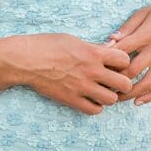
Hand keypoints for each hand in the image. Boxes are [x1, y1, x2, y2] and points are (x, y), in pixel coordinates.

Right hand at [10, 32, 133, 114]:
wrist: (26, 60)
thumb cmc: (48, 45)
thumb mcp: (74, 39)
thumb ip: (94, 47)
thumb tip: (110, 48)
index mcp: (93, 53)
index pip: (125, 60)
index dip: (123, 62)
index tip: (116, 64)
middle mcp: (91, 71)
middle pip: (124, 83)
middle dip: (123, 82)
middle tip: (115, 81)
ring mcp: (82, 87)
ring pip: (112, 99)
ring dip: (110, 96)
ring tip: (102, 91)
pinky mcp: (72, 100)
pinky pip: (94, 110)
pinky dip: (96, 106)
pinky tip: (90, 99)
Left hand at [103, 0, 150, 105]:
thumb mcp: (142, 13)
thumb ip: (126, 28)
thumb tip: (109, 41)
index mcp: (148, 33)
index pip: (124, 51)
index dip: (109, 60)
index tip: (97, 66)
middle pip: (133, 70)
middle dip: (116, 80)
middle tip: (103, 85)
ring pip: (147, 83)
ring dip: (130, 94)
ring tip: (116, 98)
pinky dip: (150, 97)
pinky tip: (137, 101)